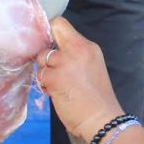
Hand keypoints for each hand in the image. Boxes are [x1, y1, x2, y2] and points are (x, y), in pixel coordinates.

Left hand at [36, 18, 124, 141]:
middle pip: (49, 35)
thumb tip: (53, 51)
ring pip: (42, 57)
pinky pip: (40, 75)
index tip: (52, 44)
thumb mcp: (91, 66)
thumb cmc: (97, 98)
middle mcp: (77, 50)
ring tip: (57, 83)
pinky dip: (44, 84)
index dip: (52, 32)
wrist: (102, 119)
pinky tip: (54, 92)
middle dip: (47, 49)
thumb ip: (75, 55)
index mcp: (88, 46)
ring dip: (45, 70)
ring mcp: (65, 63)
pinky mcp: (54, 78)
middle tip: (54, 66)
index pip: (60, 24)